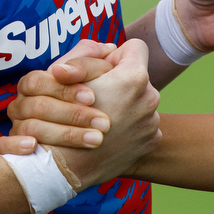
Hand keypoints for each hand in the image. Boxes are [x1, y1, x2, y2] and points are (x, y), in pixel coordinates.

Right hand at [0, 40, 118, 154]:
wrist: (74, 150)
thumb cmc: (81, 105)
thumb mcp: (88, 80)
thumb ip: (93, 62)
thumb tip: (109, 47)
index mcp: (34, 84)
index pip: (40, 81)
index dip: (64, 89)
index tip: (93, 97)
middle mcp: (21, 104)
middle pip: (38, 105)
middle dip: (73, 114)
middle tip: (104, 122)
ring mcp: (16, 127)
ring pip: (29, 128)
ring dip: (63, 134)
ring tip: (96, 140)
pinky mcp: (11, 150)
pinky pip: (2, 146)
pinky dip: (14, 145)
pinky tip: (33, 147)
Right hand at [47, 39, 159, 186]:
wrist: (64, 166)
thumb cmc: (61, 116)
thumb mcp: (66, 75)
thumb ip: (89, 54)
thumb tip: (110, 47)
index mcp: (133, 77)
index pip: (134, 48)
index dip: (114, 56)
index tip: (101, 71)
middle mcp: (150, 98)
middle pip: (137, 78)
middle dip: (120, 83)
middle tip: (97, 97)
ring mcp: (152, 122)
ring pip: (139, 102)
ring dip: (125, 106)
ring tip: (101, 118)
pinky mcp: (151, 141)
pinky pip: (142, 125)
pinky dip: (128, 128)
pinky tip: (109, 135)